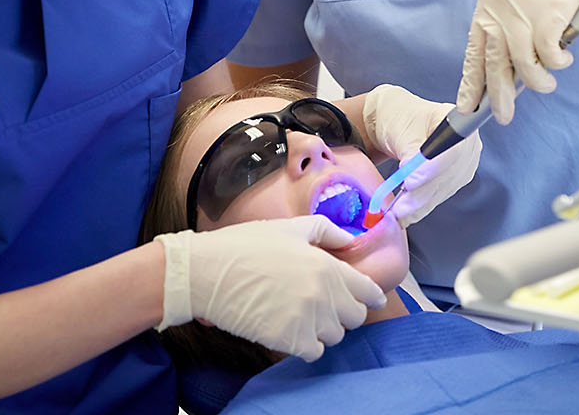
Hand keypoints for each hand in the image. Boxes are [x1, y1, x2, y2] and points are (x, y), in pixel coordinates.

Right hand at [154, 215, 386, 360]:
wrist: (207, 272)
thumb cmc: (245, 246)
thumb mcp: (290, 228)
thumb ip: (326, 232)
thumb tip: (350, 240)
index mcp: (326, 265)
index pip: (367, 290)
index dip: (371, 296)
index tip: (370, 300)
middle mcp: (323, 294)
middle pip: (355, 317)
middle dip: (344, 312)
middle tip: (325, 305)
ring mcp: (306, 319)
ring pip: (334, 336)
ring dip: (323, 329)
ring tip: (302, 315)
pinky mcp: (288, 340)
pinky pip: (313, 351)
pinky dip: (306, 344)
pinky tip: (291, 329)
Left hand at [363, 84, 480, 226]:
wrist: (397, 123)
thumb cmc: (400, 117)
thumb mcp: (402, 129)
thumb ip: (411, 150)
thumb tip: (412, 174)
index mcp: (457, 121)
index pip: (452, 151)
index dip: (433, 170)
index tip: (410, 181)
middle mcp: (467, 144)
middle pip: (448, 175)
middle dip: (421, 194)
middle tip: (398, 208)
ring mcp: (464, 164)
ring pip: (443, 190)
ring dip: (420, 204)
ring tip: (397, 213)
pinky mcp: (456, 179)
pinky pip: (440, 195)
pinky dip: (422, 205)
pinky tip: (406, 212)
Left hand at [456, 0, 578, 123]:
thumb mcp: (521, 0)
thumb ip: (512, 31)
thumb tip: (509, 76)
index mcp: (488, 3)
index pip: (474, 50)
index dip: (471, 82)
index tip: (467, 107)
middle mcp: (499, 5)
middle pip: (494, 62)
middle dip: (499, 95)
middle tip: (504, 116)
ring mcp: (524, 8)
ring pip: (523, 64)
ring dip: (538, 81)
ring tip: (548, 84)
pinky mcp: (550, 11)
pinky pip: (549, 54)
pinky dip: (558, 63)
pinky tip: (564, 58)